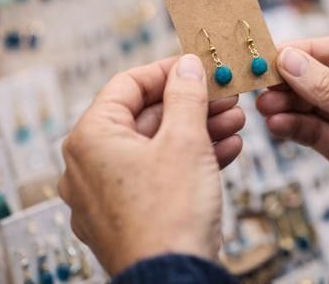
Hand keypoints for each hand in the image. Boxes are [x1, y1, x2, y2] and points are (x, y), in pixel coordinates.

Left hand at [58, 55, 244, 274]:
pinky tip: (229, 149)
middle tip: (226, 96)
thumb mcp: (185, 140)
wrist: (175, 280)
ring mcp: (108, 193)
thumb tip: (187, 65)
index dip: (167, 71)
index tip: (197, 66)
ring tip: (236, 121)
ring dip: (199, 131)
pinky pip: (159, 174)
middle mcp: (91, 164)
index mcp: (91, 138)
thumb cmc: (170, 215)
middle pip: (146, 117)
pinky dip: (191, 160)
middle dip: (193, 105)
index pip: (127, 85)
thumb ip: (185, 96)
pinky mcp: (129, 214)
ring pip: (157, 147)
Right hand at [257, 36, 328, 246]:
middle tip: (262, 84)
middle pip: (326, 78)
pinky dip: (296, 128)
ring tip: (264, 107)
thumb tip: (291, 60)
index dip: (307, 51)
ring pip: (317, 106)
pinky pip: (317, 133)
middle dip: (294, 81)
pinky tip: (277, 125)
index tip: (274, 55)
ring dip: (290, 105)